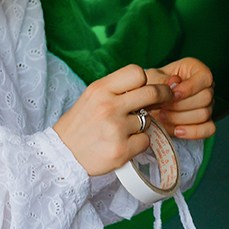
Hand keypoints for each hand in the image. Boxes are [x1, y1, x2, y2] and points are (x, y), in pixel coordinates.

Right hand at [53, 64, 174, 176]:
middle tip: (166, 99)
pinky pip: (145, 141)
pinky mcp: (121, 150)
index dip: (144, 80)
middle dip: (164, 95)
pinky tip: (123, 144)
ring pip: (149, 120)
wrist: (62, 155)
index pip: (136, 72)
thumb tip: (149, 86)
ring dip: (142, 125)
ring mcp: (116, 129)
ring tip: (123, 131)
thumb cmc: (80, 125)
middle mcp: (109, 106)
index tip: (145, 88)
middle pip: (152, 93)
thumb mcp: (91, 98)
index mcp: (100, 89)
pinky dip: (138, 144)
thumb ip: (116, 90)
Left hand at [149, 57, 215, 140]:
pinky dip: (192, 132)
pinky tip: (177, 131)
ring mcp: (208, 105)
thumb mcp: (152, 78)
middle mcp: (206, 87)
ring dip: (181, 118)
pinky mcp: (205, 122)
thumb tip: (173, 87)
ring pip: (204, 114)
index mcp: (196, 70)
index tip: (173, 95)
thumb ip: (161, 80)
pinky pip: (208, 129)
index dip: (190, 88)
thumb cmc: (153, 85)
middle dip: (181, 105)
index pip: (205, 77)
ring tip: (162, 116)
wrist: (149, 102)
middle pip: (206, 98)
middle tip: (162, 107)